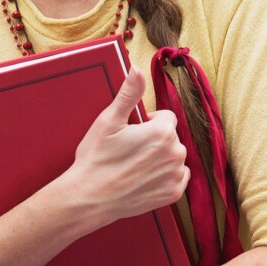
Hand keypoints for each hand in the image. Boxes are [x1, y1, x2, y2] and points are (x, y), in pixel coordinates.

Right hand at [66, 67, 189, 227]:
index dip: (146, 123)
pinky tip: (144, 179)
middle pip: (170, 137)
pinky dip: (164, 178)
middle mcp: (176, 152)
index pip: (165, 117)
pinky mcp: (173, 194)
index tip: (129, 134)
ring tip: (134, 166)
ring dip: (160, 159)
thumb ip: (129, 92)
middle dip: (154, 141)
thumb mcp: (109, 120)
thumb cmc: (96, 159)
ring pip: (173, 157)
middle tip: (129, 151)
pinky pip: (177, 178)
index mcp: (163, 131)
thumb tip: (137, 68)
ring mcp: (176, 175)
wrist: (89, 197)